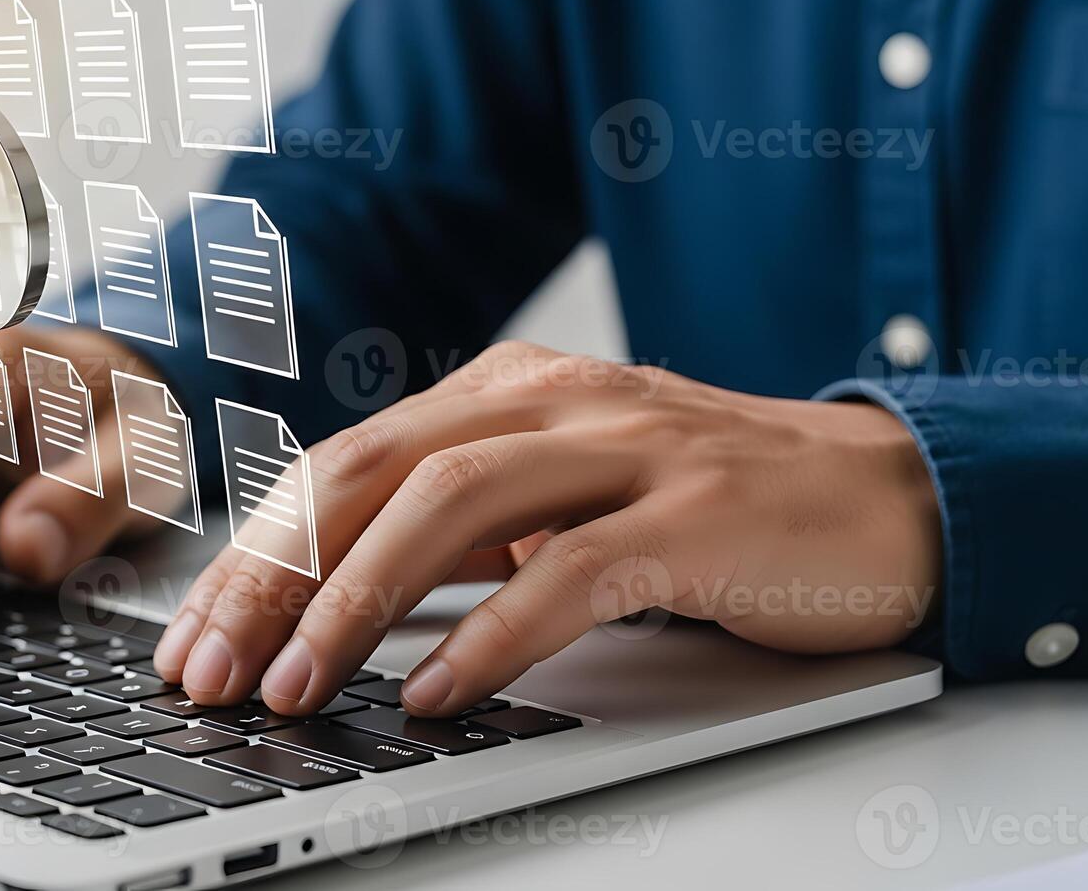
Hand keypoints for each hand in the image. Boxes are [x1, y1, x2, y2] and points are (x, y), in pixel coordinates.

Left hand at [152, 341, 941, 717]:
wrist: (892, 497)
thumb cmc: (712, 510)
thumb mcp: (567, 499)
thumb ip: (466, 528)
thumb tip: (339, 597)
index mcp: (505, 393)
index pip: (343, 463)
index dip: (255, 549)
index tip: (194, 636)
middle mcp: (553, 402)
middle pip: (370, 473)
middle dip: (273, 575)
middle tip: (209, 670)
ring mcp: (628, 450)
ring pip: (452, 506)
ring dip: (357, 602)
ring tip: (295, 688)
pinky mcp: (697, 516)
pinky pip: (573, 574)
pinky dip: (493, 637)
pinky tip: (435, 695)